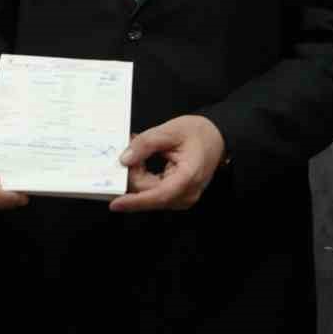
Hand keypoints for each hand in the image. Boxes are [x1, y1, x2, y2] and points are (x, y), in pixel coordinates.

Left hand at [109, 115, 224, 212]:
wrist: (217, 136)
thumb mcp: (171, 131)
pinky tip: (142, 161)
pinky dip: (144, 177)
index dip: (135, 201)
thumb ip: (146, 143)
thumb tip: (124, 159)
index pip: (157, 196)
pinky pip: (153, 191)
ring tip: (138, 152)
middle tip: (128, 149)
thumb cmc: (199, 133)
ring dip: (138, 175)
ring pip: (148, 194)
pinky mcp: (177, 195)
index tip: (115, 203)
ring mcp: (182, 197)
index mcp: (187, 178)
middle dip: (133, 174)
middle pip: (148, 193)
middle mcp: (186, 194)